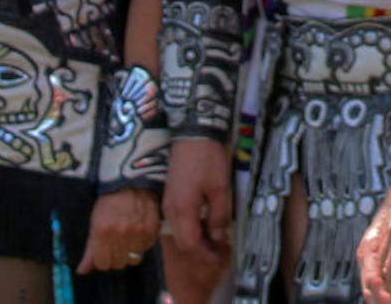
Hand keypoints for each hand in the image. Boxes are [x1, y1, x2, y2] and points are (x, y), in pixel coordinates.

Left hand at [77, 187, 159, 273]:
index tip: (105, 253)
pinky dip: (143, 244)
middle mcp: (120, 232)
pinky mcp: (152, 227)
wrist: (132, 183)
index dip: (103, 260)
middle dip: (116, 257)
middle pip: (118, 264)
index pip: (102, 264)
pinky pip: (147, 248)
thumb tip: (82, 271)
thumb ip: (90, 250)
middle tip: (117, 246)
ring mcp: (138, 230)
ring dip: (130, 252)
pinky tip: (139, 233)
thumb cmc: (109, 203)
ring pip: (134, 259)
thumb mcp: (95, 224)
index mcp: (102, 232)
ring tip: (129, 239)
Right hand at [162, 138, 233, 262]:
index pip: (191, 244)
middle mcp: (171, 210)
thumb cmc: (208, 159)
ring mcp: (168, 203)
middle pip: (183, 241)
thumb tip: (217, 236)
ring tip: (217, 239)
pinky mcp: (170, 196)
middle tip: (222, 250)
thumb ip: (218, 215)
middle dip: (202, 251)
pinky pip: (179, 221)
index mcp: (182, 210)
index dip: (206, 254)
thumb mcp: (220, 188)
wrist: (192, 133)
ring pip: (180, 232)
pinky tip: (207, 224)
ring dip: (197, 240)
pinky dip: (193, 228)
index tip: (222, 257)